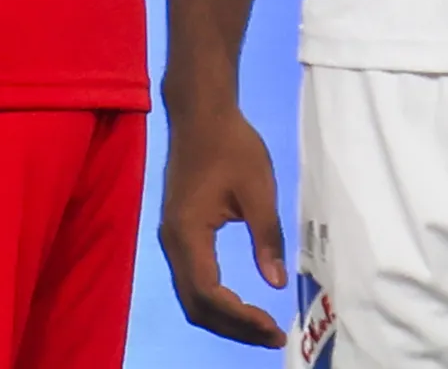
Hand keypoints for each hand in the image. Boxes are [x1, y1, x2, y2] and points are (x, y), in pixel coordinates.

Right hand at [160, 103, 288, 348]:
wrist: (200, 111)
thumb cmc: (231, 144)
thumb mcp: (258, 188)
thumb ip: (266, 237)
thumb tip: (275, 283)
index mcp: (188, 232)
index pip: (209, 294)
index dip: (241, 319)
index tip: (274, 328)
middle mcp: (172, 241)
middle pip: (196, 304)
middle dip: (233, 327)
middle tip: (271, 335)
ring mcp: (171, 236)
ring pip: (191, 295)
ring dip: (223, 317)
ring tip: (260, 325)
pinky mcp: (177, 230)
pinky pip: (191, 279)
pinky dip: (214, 300)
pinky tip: (239, 302)